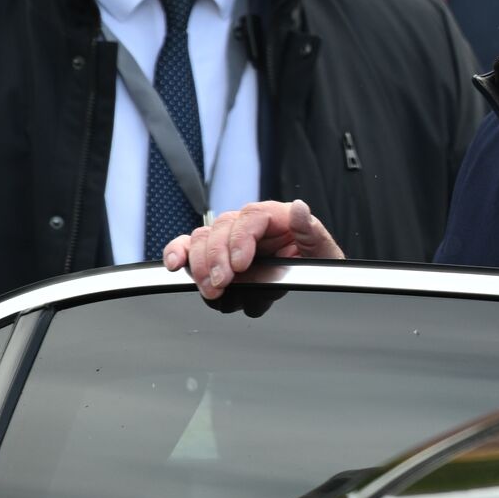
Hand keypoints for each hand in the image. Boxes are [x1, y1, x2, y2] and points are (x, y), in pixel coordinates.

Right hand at [163, 199, 343, 298]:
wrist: (311, 279)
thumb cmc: (317, 262)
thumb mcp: (323, 250)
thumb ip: (311, 231)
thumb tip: (300, 209)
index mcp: (277, 216)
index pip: (252, 217)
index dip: (241, 239)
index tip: (241, 265)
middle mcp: (250, 223)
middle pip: (222, 228)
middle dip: (217, 258)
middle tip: (221, 284)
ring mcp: (231, 237)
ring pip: (204, 238)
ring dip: (200, 264)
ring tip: (210, 289)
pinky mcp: (217, 253)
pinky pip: (191, 246)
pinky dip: (178, 252)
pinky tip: (175, 265)